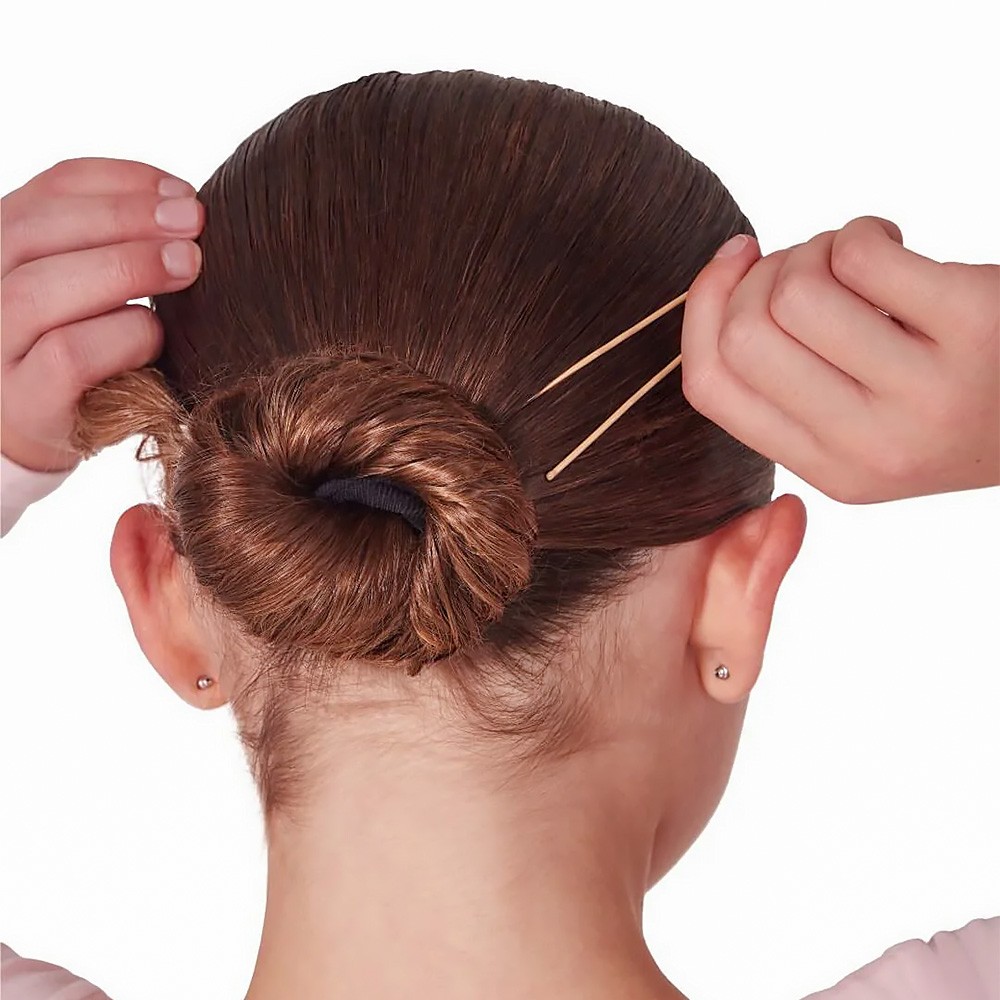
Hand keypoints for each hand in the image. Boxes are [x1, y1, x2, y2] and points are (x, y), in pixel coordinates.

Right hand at [1, 157, 203, 472]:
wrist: (38, 431)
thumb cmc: (86, 347)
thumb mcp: (93, 285)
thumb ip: (117, 243)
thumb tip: (188, 208)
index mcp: (5, 244)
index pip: (52, 188)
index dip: (121, 180)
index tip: (183, 191)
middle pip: (38, 230)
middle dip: (127, 217)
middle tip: (194, 224)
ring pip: (40, 289)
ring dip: (126, 267)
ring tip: (188, 264)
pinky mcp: (25, 402)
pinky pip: (68, 355)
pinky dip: (120, 335)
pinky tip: (155, 332)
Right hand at [680, 216, 998, 503]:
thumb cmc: (959, 399)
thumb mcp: (866, 430)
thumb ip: (792, 392)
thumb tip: (722, 286)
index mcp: (831, 473)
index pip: (710, 387)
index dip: (701, 308)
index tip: (733, 262)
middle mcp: (871, 447)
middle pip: (743, 336)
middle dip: (764, 276)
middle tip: (811, 267)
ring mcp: (926, 394)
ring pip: (797, 292)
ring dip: (816, 249)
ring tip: (858, 261)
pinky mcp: (975, 325)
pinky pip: (862, 253)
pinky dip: (867, 230)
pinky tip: (896, 245)